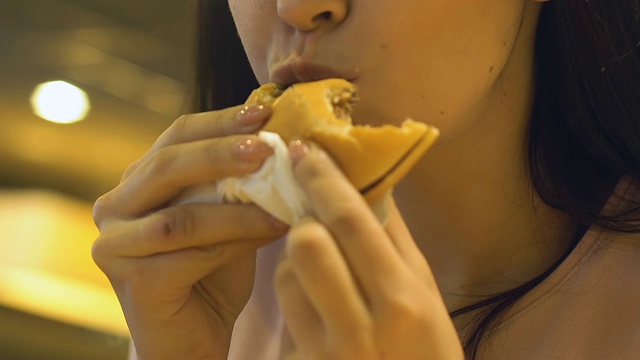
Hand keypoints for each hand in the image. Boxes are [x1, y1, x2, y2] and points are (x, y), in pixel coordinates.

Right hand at [92, 105, 287, 359]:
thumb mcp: (227, 217)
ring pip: (182, 216)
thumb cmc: (214, 274)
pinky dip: (235, 243)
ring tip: (283, 201)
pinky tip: (272, 234)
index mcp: (139, 183)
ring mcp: (115, 246)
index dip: (220, 121)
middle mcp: (116, 207)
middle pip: (169, 166)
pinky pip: (188, 255)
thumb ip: (237, 184)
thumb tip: (280, 142)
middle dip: (222, 153)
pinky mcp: (132, 282)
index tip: (263, 112)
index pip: (176, 136)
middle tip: (267, 148)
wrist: (195, 339)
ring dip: (239, 208)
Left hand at [275, 144, 463, 359]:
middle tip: (308, 203)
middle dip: (304, 214)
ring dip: (296, 256)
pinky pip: (284, 309)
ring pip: (287, 273)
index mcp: (405, 299)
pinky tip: (312, 295)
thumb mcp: (426, 296)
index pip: (353, 222)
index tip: (305, 148)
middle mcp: (364, 326)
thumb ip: (395, 241)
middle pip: (309, 242)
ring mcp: (328, 351)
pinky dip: (293, 289)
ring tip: (319, 262)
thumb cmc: (426, 351)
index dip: (324, 179)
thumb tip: (371, 183)